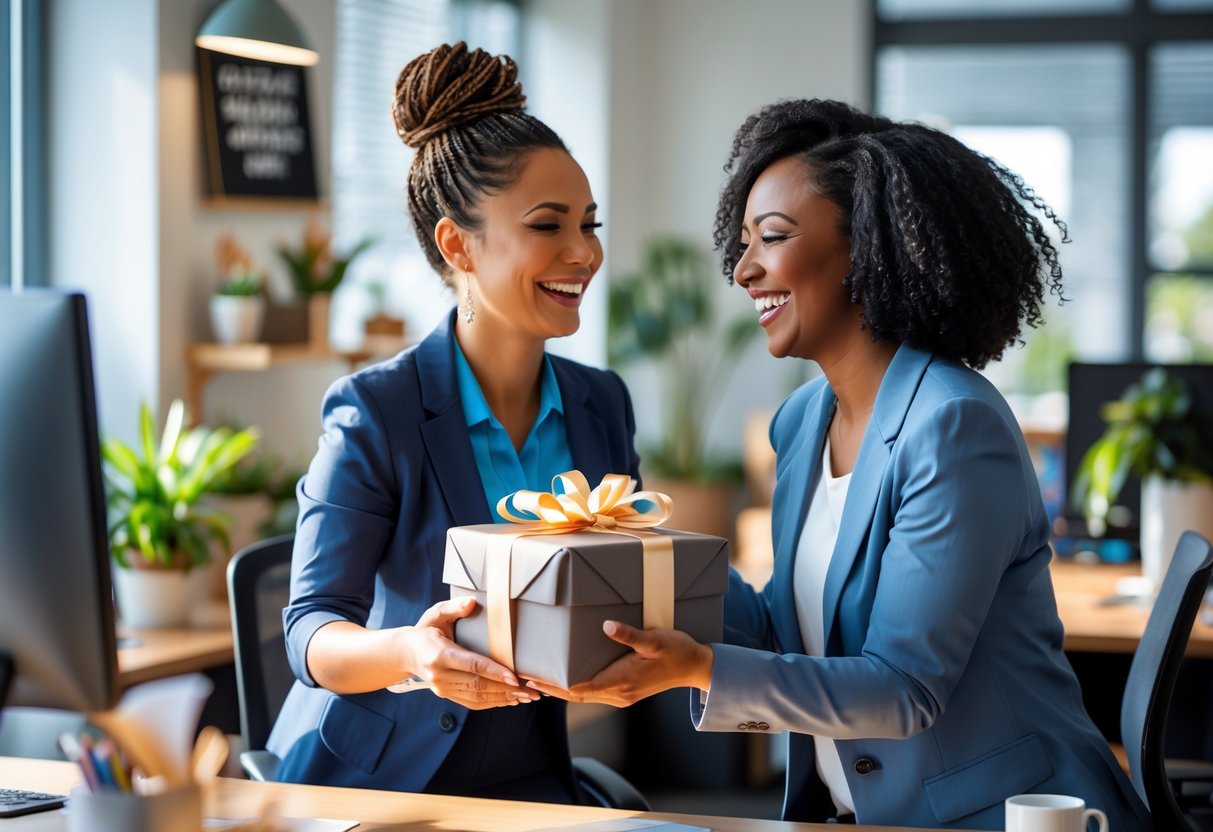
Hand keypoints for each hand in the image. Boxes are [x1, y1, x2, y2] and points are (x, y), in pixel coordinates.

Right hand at [404, 597, 538, 709]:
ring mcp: (443, 688)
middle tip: (532, 690)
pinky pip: (472, 702)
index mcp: (439, 654)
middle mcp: (440, 676)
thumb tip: (472, 603)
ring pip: (477, 697)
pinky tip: (510, 699)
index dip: (495, 672)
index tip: (515, 678)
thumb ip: (454, 607)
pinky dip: (493, 702)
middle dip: (507, 689)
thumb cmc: (426, 629)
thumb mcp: (436, 614)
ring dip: (504, 698)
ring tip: (527, 696)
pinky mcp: (446, 695)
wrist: (405, 652)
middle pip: (478, 685)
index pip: (472, 665)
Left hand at [525, 620, 712, 706]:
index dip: (553, 684)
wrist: (696, 667)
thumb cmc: (677, 650)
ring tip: (538, 680)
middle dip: (550, 688)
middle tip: (524, 679)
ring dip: (561, 690)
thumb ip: (630, 634)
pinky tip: (567, 680)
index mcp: (622, 681)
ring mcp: (622, 695)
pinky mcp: (626, 692)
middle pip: (576, 695)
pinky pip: (594, 693)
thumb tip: (607, 626)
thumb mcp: (655, 639)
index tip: (532, 677)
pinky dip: (576, 689)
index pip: (578, 687)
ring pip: (584, 696)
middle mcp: (619, 693)